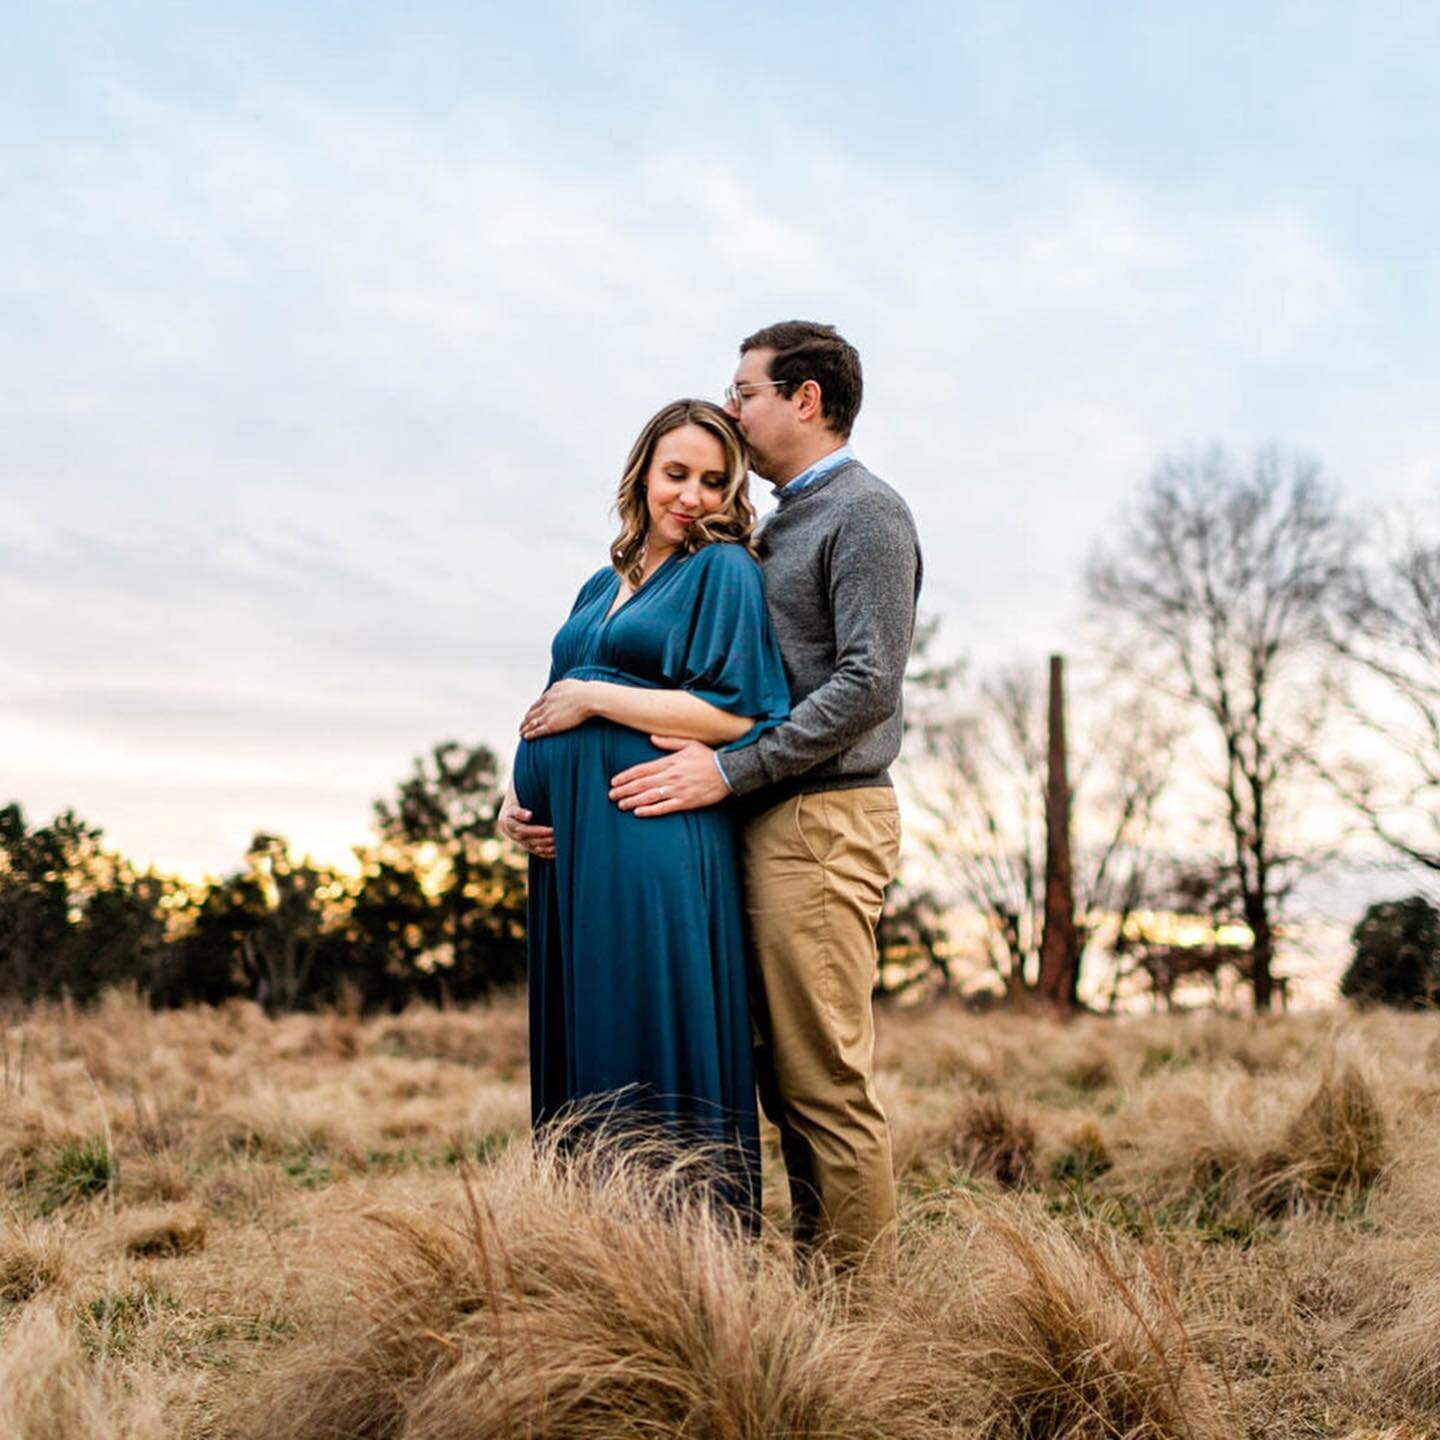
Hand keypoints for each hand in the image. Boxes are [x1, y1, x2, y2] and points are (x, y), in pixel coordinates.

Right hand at [499, 788, 555, 858]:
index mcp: (507, 824)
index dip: (538, 832)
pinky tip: (558, 851)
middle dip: (546, 840)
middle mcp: (513, 835)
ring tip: (561, 844)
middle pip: (530, 841)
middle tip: (560, 837)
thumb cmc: (517, 801)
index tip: (552, 830)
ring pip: (534, 848)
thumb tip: (529, 816)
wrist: (513, 808)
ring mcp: (520, 842)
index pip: (523, 831)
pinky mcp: (527, 845)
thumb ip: (519, 811)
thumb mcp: (514, 801)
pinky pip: (537, 852)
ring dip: (548, 847)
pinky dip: (547, 853)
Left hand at [519, 679, 592, 740]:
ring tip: (520, 733)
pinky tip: (525, 737)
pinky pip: (537, 731)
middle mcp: (545, 705)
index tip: (529, 715)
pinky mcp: (551, 725)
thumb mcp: (567, 683)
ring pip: (531, 723)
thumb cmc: (583, 691)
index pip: (536, 704)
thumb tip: (555, 687)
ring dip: (524, 728)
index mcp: (549, 695)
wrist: (588, 698)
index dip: (531, 711)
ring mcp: (547, 715)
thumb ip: (559, 686)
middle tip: (522, 725)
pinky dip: (530, 734)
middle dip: (525, 720)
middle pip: (531, 714)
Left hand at [609, 736, 730, 816]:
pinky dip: (650, 810)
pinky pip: (664, 807)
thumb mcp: (689, 744)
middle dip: (624, 790)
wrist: (727, 771)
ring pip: (650, 796)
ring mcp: (677, 790)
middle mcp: (670, 776)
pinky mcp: (686, 801)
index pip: (642, 769)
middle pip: (642, 784)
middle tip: (611, 795)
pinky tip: (639, 812)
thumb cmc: (708, 757)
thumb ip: (669, 742)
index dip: (626, 776)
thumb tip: (652, 738)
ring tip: (621, 805)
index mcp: (669, 762)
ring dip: (633, 801)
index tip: (614, 781)